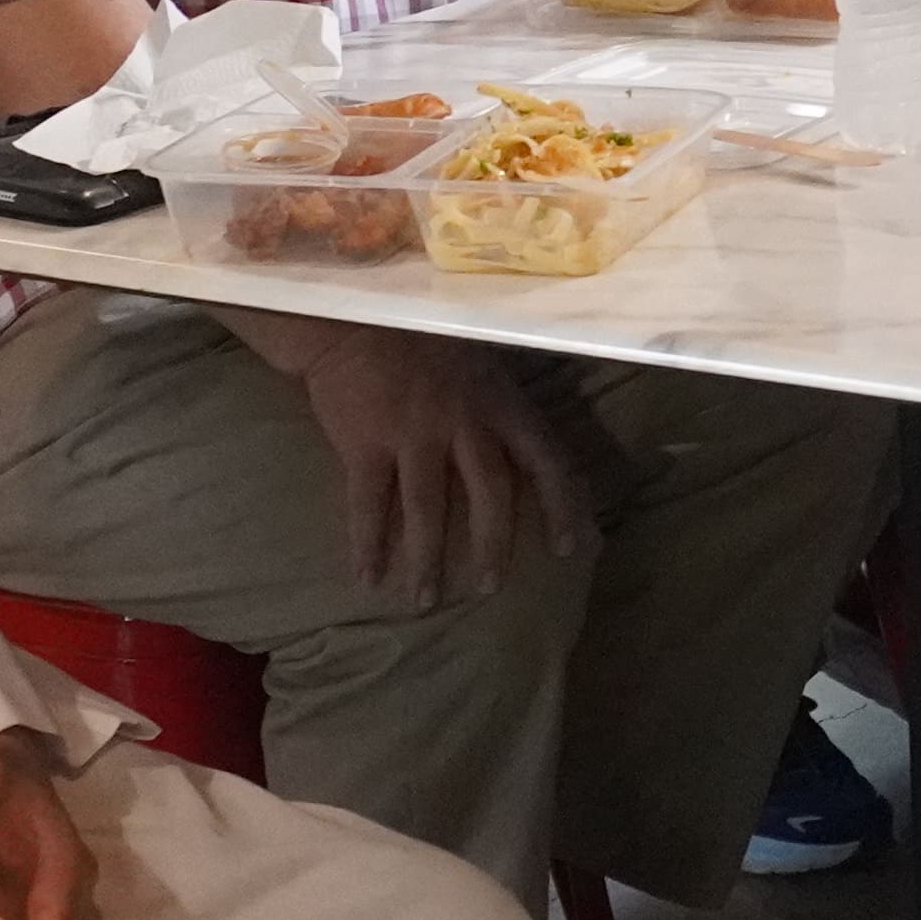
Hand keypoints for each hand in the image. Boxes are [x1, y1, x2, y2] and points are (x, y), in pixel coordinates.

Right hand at [257, 322, 610, 606]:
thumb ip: (501, 411)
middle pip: (490, 496)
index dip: (561, 508)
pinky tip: (367, 578)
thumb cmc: (422, 343)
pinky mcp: (366, 443)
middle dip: (493, 547)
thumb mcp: (481, 365)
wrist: (354, 319)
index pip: (547, 461)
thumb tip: (527, 456)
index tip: (566, 550)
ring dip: (427, 562)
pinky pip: (369, 506)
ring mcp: (414, 433)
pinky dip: (368, 546)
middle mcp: (465, 423)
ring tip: (425, 600)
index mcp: (501, 405)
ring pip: (428, 511)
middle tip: (490, 588)